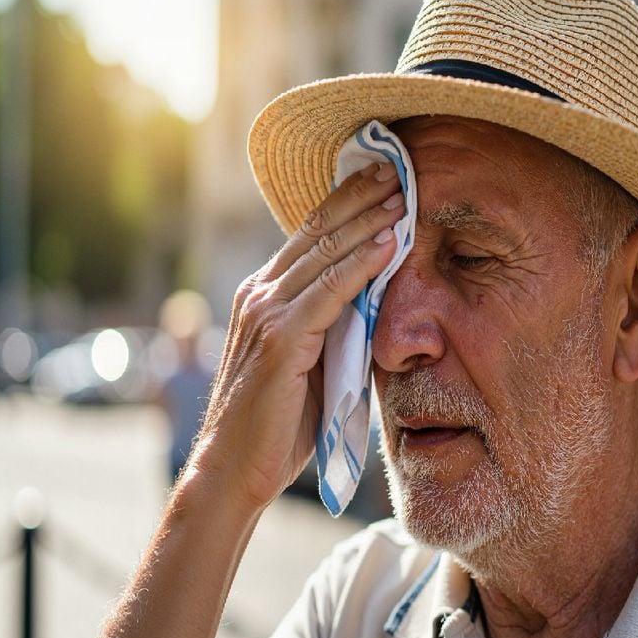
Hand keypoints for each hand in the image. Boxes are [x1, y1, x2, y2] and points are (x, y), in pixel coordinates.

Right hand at [186, 161, 403, 512]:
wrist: (233, 470)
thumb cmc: (275, 423)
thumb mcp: (309, 360)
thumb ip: (333, 324)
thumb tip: (374, 298)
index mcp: (265, 295)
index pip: (311, 236)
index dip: (346, 203)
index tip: (383, 179)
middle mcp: (260, 293)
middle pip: (317, 231)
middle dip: (360, 196)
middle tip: (399, 166)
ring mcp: (267, 313)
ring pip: (325, 252)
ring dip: (368, 220)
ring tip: (403, 192)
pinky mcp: (280, 339)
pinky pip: (328, 292)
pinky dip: (361, 265)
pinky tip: (389, 243)